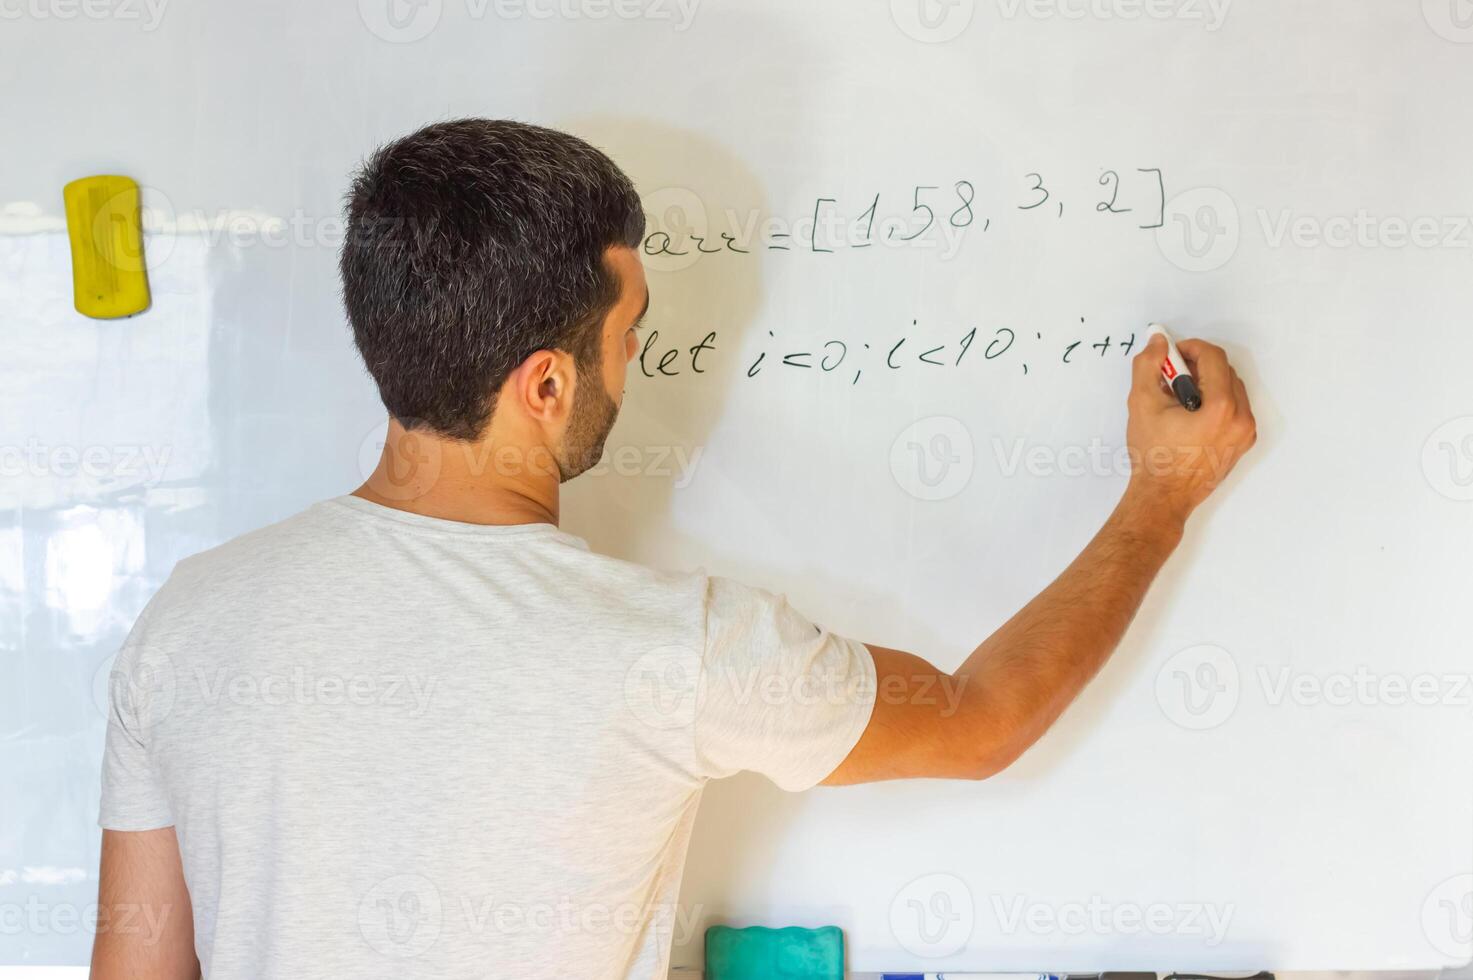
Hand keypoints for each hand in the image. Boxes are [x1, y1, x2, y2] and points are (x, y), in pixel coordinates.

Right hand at [1124, 333, 1256, 525]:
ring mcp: (1244, 433)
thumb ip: (1148, 365)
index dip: (1191, 348)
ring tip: (1180, 398)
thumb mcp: (1142, 403)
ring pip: (1231, 389)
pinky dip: (1216, 402)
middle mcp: (1240, 419)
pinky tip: (1191, 414)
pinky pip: (1235, 409)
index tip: (1173, 353)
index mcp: (1220, 408)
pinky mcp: (1242, 442)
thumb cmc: (1154, 456)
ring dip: (1208, 383)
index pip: (1213, 358)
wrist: (1163, 495)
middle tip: (1172, 376)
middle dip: (1198, 367)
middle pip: (1225, 371)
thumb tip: (1158, 343)